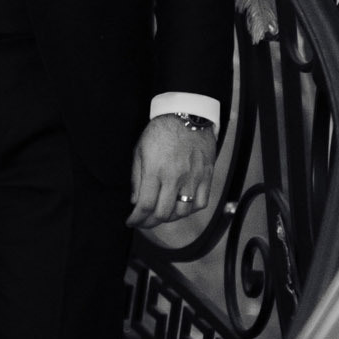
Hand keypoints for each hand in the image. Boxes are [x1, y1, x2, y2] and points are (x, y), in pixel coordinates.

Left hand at [129, 113, 216, 230]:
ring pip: (183, 212)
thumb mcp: (140, 150)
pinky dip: (190, 209)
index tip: (132, 221)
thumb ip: (137, 178)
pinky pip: (201, 202)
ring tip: (162, 214)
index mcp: (155, 170)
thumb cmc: (161, 131)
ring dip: (170, 217)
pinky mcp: (206, 176)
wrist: (187, 115)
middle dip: (150, 223)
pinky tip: (182, 206)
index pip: (145, 205)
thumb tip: (135, 201)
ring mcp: (193, 177)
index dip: (137, 219)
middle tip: (144, 222)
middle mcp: (175, 177)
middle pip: (163, 213)